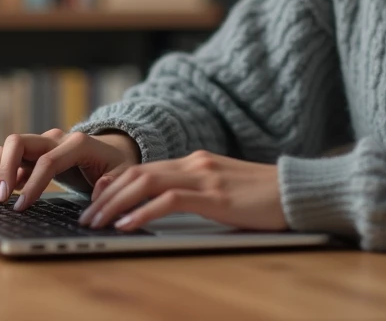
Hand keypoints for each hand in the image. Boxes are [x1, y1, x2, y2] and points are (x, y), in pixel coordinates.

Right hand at [0, 129, 140, 210]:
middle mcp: (56, 138)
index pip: (47, 161)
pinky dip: (0, 172)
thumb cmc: (117, 163)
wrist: (113, 150)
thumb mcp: (124, 172)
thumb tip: (98, 191)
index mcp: (78, 143)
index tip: (21, 206)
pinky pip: (9, 157)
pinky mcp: (34, 153)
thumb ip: (113, 182)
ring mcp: (42, 143)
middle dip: (3, 169)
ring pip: (8, 147)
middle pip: (18, 142)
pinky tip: (1, 194)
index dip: (33, 184)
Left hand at [78, 150, 286, 231]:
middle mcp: (196, 163)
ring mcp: (205, 176)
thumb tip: (168, 209)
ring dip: (115, 204)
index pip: (144, 168)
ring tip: (96, 223)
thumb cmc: (267, 198)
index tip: (94, 200)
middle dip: (105, 196)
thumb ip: (198, 193)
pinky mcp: (215, 195)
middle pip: (137, 173)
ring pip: (145, 182)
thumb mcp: (226, 191)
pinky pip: (169, 200)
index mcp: (197, 162)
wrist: (299, 191)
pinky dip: (142, 212)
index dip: (114, 183)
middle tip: (86, 218)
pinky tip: (127, 224)